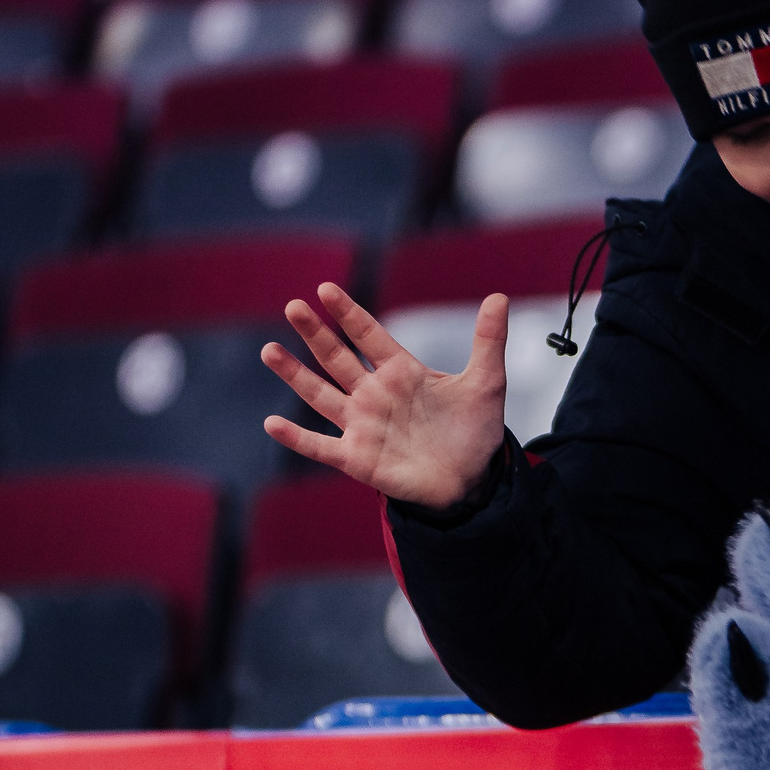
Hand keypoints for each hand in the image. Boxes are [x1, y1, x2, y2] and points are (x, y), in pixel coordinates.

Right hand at [260, 282, 508, 509]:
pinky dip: (297, 438)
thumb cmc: (474, 430)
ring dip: (295, 374)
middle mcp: (375, 394)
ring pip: (320, 395)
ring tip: (269, 350)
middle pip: (337, 358)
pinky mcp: (357, 458)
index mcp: (401, 372)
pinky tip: (272, 423)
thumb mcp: (486, 383)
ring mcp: (362, 425)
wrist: (473, 480)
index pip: (369, 335)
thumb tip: (499, 296)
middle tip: (293, 306)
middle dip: (315, 334)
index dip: (348, 314)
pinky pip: (320, 446)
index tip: (326, 289)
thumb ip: (488, 340)